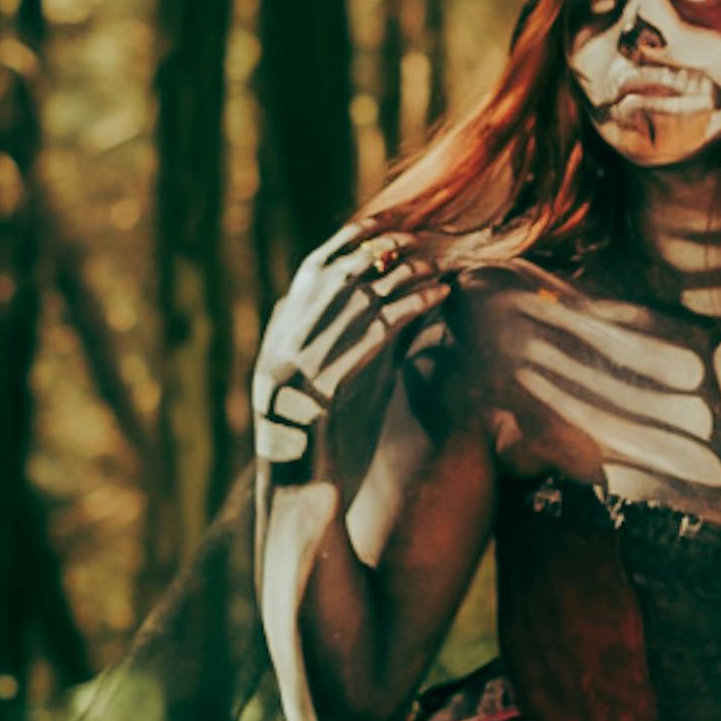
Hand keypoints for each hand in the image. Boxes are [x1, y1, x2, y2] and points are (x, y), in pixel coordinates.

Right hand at [253, 227, 452, 473]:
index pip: (312, 272)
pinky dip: (406, 310)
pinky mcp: (320, 394)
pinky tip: (438, 298)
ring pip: (353, 302)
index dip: (347, 242)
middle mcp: (283, 346)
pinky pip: (369, 338)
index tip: (383, 222)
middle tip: (419, 236)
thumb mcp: (346, 383)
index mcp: (281, 339)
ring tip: (438, 263)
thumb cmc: (330, 443)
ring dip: (400, 276)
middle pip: (334, 277)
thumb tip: (398, 300)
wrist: (303, 499)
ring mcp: (296, 370)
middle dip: (378, 252)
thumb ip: (361, 341)